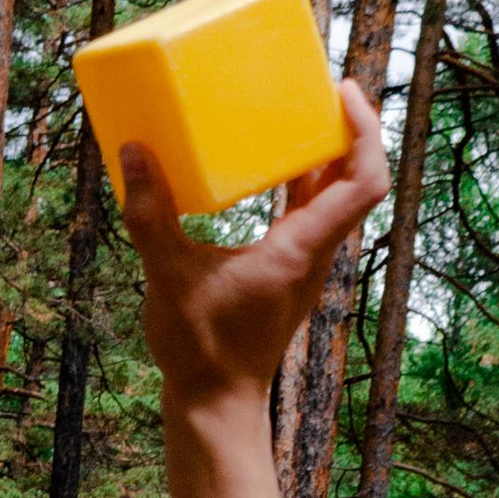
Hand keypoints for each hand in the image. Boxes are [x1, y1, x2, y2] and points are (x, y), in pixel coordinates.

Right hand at [119, 79, 387, 414]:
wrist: (215, 407)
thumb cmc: (200, 352)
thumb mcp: (168, 276)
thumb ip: (151, 215)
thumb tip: (133, 154)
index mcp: (301, 249)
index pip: (364, 180)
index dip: (364, 130)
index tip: (342, 92)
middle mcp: (314, 254)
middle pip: (355, 178)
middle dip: (345, 129)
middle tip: (317, 90)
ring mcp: (304, 266)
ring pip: (333, 197)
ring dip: (323, 155)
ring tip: (295, 116)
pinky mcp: (286, 275)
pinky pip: (306, 215)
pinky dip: (298, 184)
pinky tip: (266, 168)